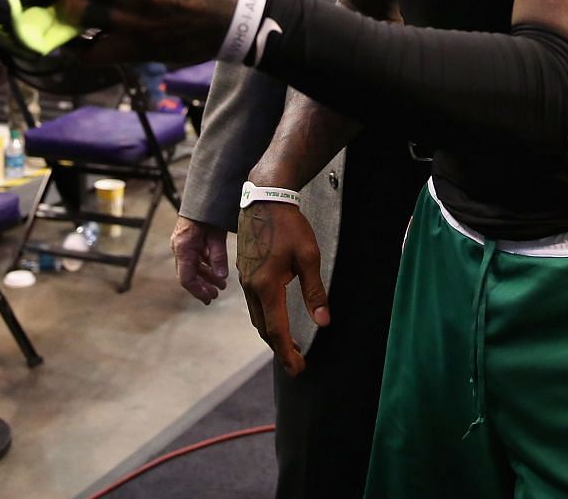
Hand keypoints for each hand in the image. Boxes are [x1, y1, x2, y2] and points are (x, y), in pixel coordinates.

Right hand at [171, 216, 229, 303]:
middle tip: (216, 295)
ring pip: (192, 267)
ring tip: (221, 285)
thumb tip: (221, 277)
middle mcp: (179, 247)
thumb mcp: (217, 235)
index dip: (198, 291)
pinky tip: (216, 270)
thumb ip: (218, 257)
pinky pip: (194, 258)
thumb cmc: (210, 212)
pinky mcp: (186, 240)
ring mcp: (181, 243)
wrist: (204, 193)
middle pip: (188, 274)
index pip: (186, 278)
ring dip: (205, 277)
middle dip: (202, 286)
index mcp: (184, 248)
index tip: (209, 299)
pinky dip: (204, 266)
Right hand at [238, 199, 326, 374]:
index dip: (288, 353)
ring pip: (256, 316)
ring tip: (289, 343)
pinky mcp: (244, 271)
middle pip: (263, 328)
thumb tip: (323, 322)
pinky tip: (276, 315)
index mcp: (267, 286)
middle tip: (297, 361)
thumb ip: (315, 292)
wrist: (265, 199)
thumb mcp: (308, 257)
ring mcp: (244, 279)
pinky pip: (253, 303)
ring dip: (271, 333)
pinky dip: (265, 317)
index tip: (299, 369)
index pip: (276, 331)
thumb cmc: (289, 226)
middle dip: (280, 348)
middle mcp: (251, 287)